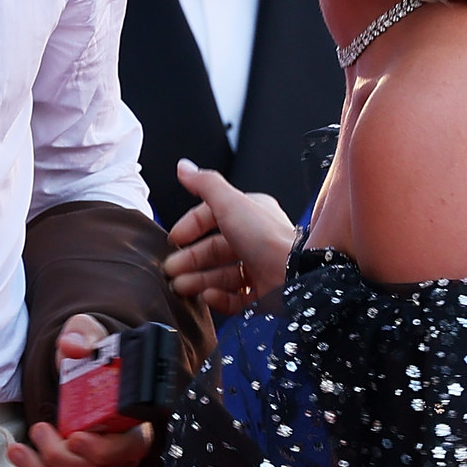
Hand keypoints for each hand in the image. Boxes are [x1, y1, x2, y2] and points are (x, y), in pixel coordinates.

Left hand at [7, 315, 154, 466]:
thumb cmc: (89, 355)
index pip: (128, 449)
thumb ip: (81, 337)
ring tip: (17, 452)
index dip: (100, 449)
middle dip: (59, 458)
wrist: (81, 372)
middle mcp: (125, 454)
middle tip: (36, 430)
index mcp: (135, 421)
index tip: (73, 435)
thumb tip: (74, 348)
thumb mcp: (86, 336)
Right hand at [163, 159, 296, 315]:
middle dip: (189, 259)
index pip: (212, 218)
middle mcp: (255, 239)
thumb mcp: (230, 203)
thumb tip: (184, 168)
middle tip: (170, 269)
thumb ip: (205, 185)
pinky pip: (235, 298)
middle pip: (214, 249)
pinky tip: (207, 295)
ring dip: (198, 280)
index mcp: (250, 213)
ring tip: (180, 287)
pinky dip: (218, 298)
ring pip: (221, 275)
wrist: (295, 275)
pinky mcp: (263, 294)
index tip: (173, 238)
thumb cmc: (267, 238)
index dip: (190, 226)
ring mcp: (259, 268)